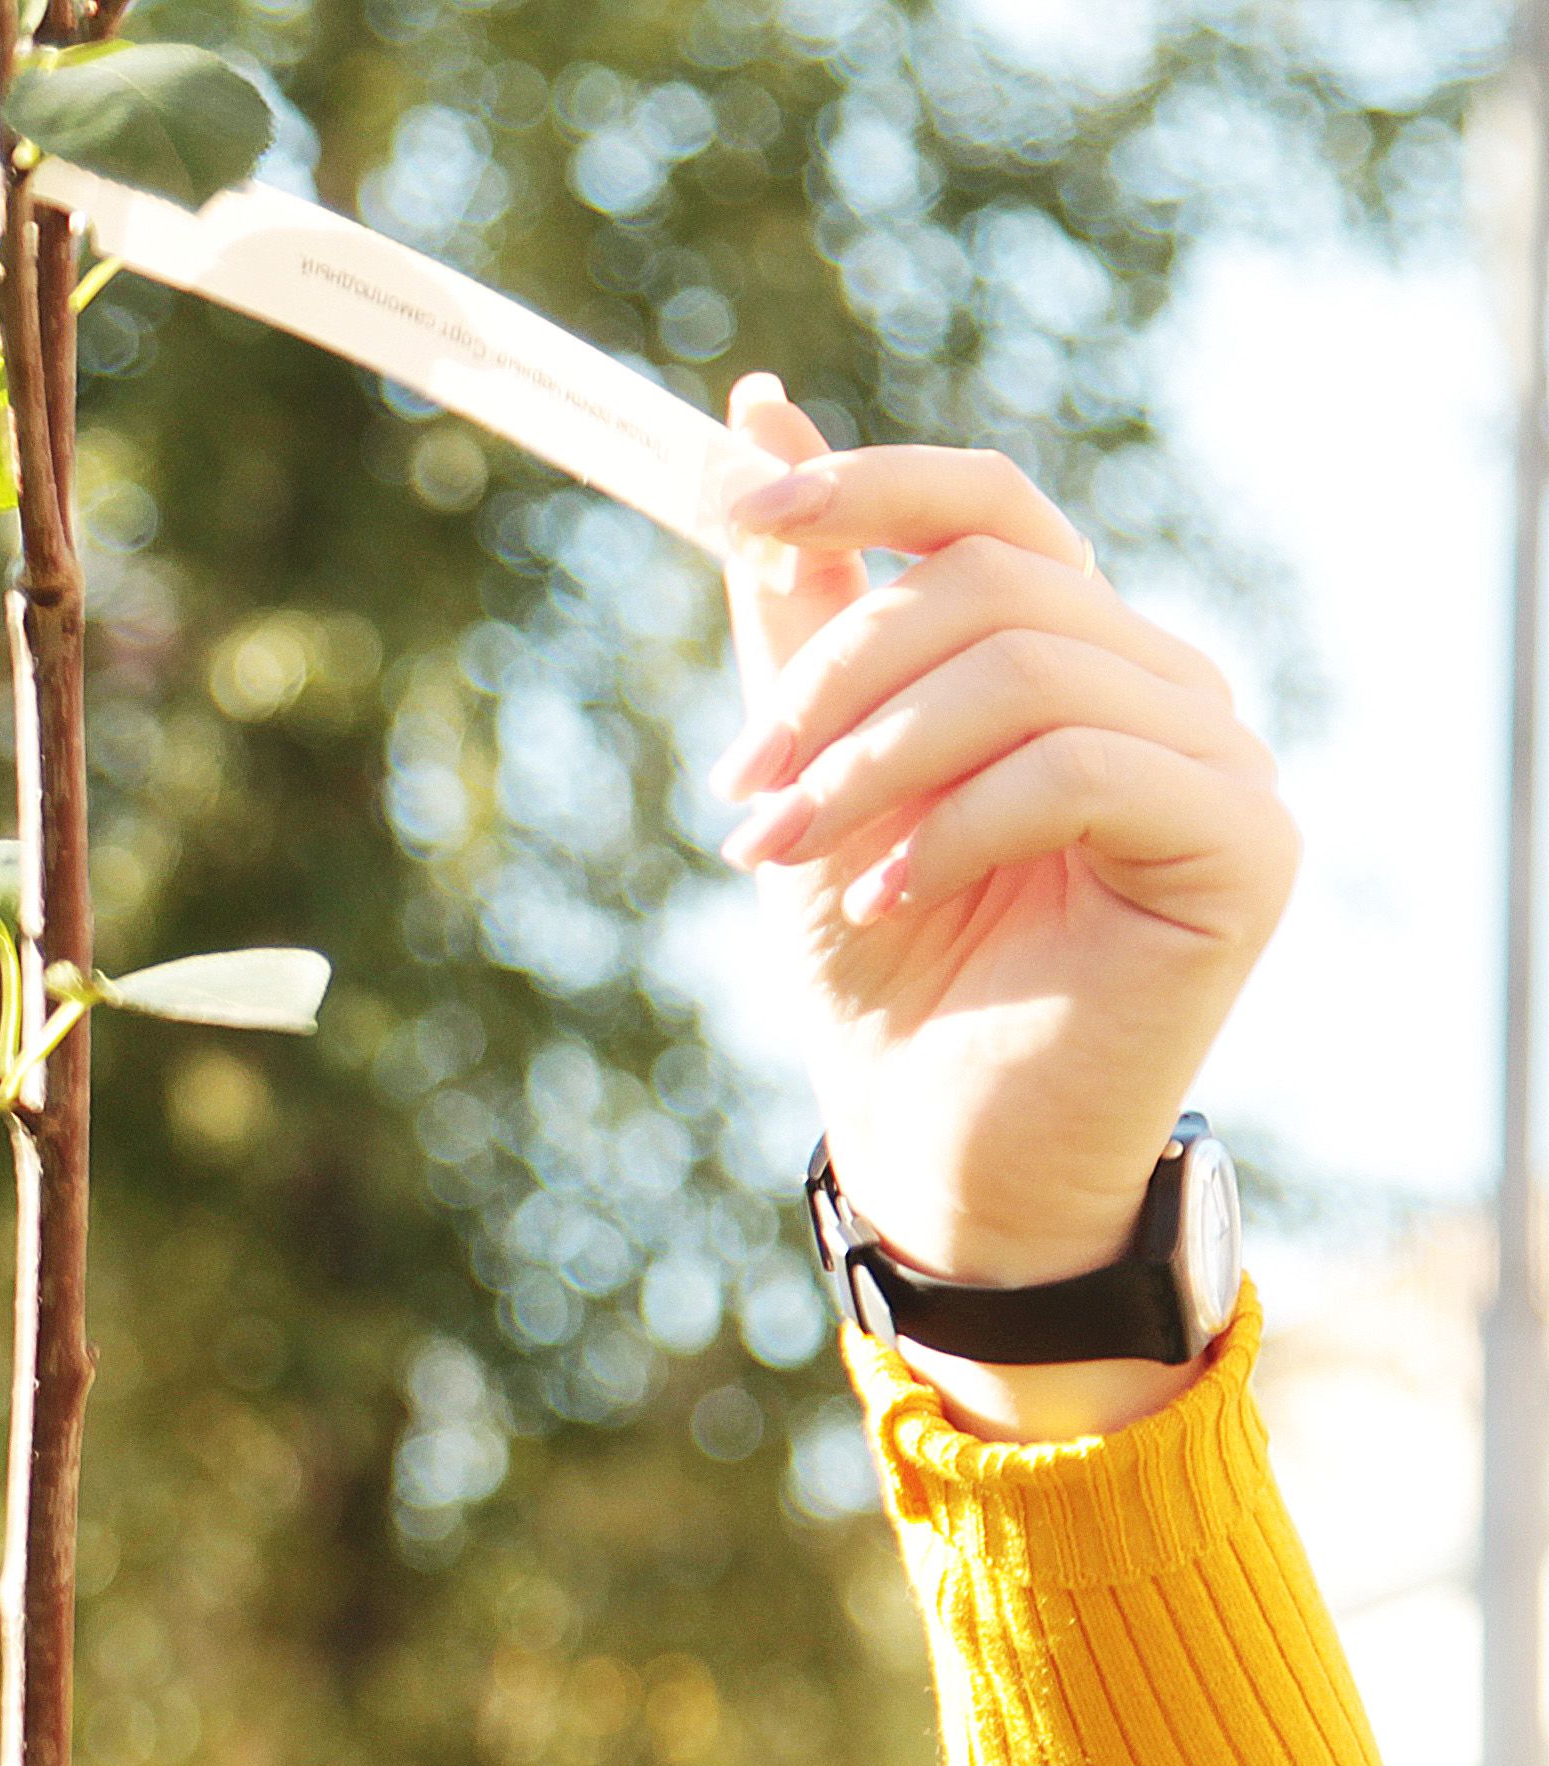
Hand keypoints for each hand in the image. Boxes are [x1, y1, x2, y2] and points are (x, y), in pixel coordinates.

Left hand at [709, 377, 1292, 1433]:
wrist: (930, 1132)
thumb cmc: (882, 960)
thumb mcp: (813, 768)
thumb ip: (796, 612)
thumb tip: (753, 421)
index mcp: (1065, 649)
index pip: (987, 504)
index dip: (864, 482)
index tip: (734, 501)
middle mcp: (1158, 682)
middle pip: (989, 581)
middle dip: (832, 678)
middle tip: (741, 795)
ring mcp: (1215, 758)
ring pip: (1025, 666)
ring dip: (871, 760)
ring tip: (789, 855)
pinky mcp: (1242, 843)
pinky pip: (1080, 766)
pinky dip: (955, 825)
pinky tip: (889, 897)